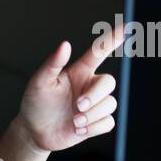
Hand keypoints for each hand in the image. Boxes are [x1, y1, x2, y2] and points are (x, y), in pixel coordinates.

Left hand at [18, 26, 123, 151]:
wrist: (34, 131)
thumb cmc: (35, 103)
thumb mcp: (39, 83)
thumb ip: (52, 64)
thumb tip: (65, 44)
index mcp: (78, 71)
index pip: (98, 52)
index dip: (112, 40)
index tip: (126, 28)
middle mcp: (89, 85)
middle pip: (109, 82)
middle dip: (95, 96)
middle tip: (78, 106)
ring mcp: (94, 104)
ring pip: (110, 104)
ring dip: (92, 115)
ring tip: (74, 122)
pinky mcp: (96, 122)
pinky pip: (108, 122)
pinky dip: (94, 128)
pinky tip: (78, 130)